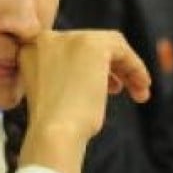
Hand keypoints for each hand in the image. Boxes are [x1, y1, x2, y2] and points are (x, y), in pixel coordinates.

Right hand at [18, 30, 149, 172]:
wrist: (54, 134)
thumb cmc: (55, 126)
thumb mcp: (54, 93)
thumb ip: (66, 75)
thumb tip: (97, 74)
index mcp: (31, 49)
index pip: (69, 48)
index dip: (91, 66)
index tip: (106, 86)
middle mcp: (47, 38)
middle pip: (89, 44)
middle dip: (110, 67)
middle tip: (123, 91)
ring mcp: (69, 39)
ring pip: (107, 45)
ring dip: (125, 68)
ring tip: (138, 93)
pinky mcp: (92, 44)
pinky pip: (121, 50)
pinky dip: (135, 66)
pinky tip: (141, 88)